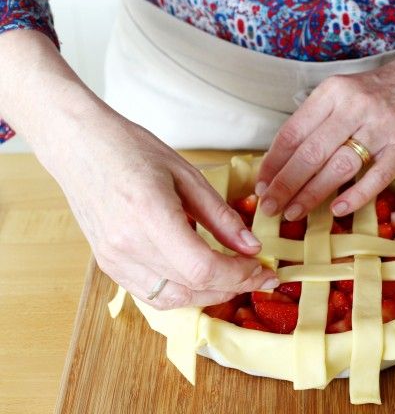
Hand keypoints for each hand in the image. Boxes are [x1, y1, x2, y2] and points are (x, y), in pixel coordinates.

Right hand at [46, 118, 277, 309]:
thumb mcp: (187, 174)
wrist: (79, 147)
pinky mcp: (108, 265)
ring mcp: (114, 259)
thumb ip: (221, 216)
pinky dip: (183, 293)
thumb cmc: (131, 150)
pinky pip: (152, 295)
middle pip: (192, 287)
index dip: (240, 275)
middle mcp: (128, 245)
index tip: (263, 270)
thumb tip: (252, 247)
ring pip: (174, 299)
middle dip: (234, 286)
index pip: (203, 267)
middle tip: (258, 275)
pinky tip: (201, 279)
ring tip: (234, 279)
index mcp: (150, 214)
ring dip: (209, 295)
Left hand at [255, 47, 394, 219]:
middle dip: (285, 185)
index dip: (273, 163)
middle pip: (310, 153)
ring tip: (294, 213)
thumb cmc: (386, 91)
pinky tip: (337, 210)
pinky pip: (375, 177)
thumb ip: (320, 121)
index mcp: (333, 92)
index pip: (293, 132)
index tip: (262, 185)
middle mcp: (355, 106)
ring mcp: (382, 126)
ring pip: (337, 167)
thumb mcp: (347, 93)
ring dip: (311, 194)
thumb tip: (285, 161)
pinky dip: (354, 196)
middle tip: (270, 208)